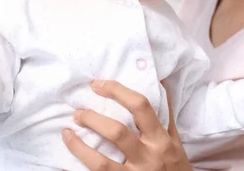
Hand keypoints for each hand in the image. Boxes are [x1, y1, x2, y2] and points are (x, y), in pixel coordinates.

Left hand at [62, 80, 191, 170]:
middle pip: (117, 132)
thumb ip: (165, 112)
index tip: (98, 85)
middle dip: (94, 119)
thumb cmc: (176, 167)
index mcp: (160, 139)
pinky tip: (67, 161)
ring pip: (101, 162)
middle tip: (78, 112)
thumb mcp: (175, 140)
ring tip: (67, 133)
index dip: (117, 91)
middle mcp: (148, 156)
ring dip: (80, 146)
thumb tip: (160, 81)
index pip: (140, 107)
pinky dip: (81, 167)